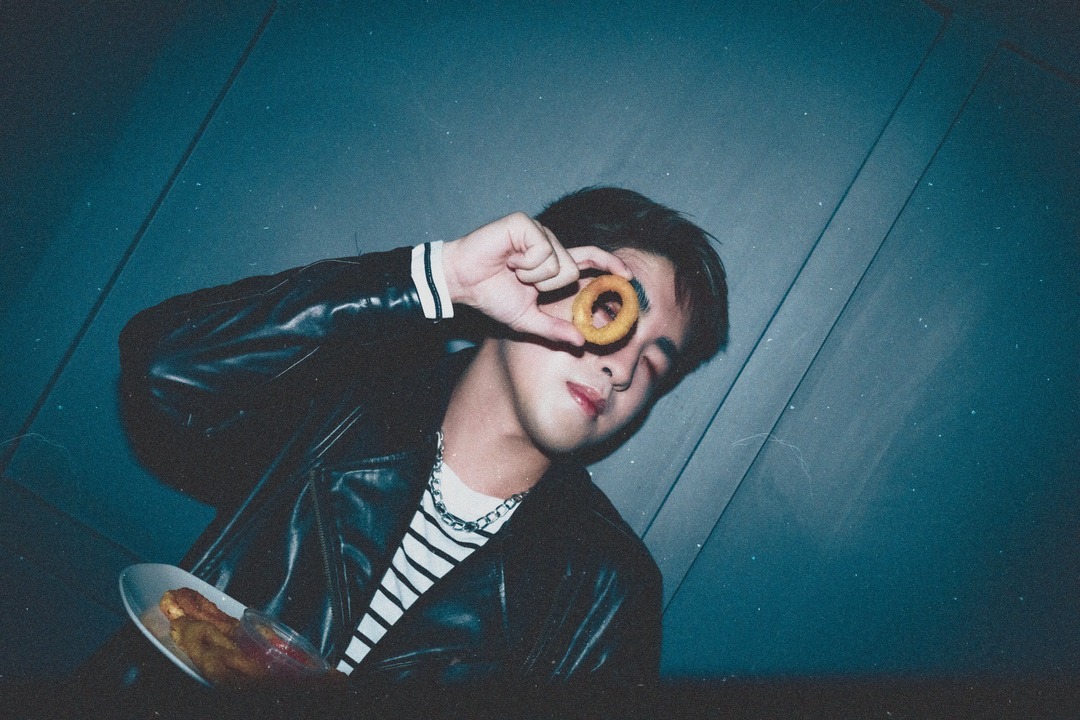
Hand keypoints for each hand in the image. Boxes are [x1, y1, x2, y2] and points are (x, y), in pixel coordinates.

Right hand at [442, 212, 631, 345]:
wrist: (462, 282)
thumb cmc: (492, 296)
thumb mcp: (527, 319)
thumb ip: (554, 329)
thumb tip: (582, 342)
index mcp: (553, 263)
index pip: (590, 259)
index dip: (611, 264)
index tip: (628, 276)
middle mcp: (550, 244)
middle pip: (572, 269)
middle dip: (545, 285)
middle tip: (521, 282)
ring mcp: (538, 232)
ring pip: (557, 261)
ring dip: (531, 275)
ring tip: (511, 269)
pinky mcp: (524, 223)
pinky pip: (541, 250)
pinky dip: (523, 263)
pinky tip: (508, 259)